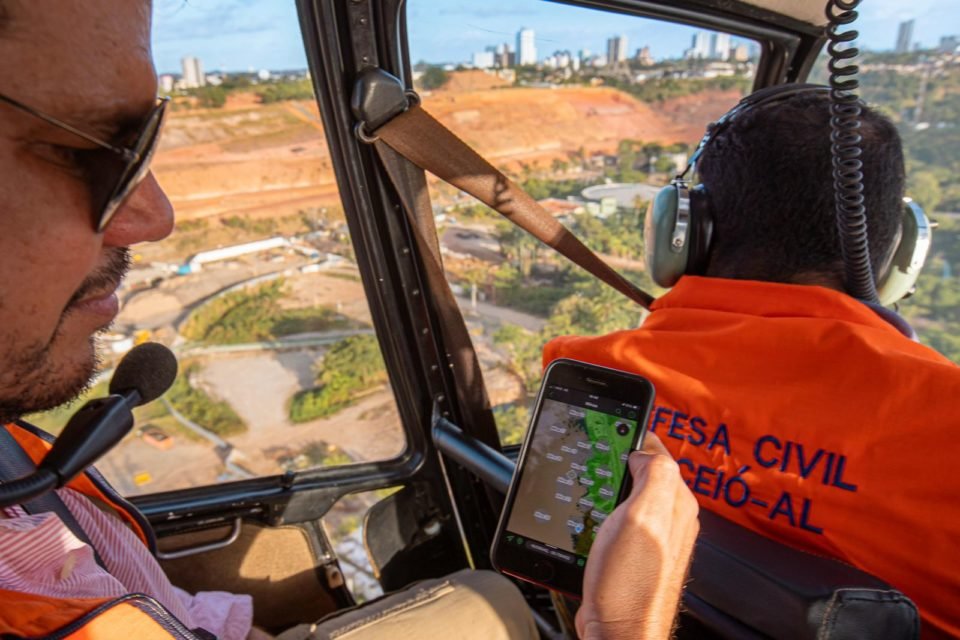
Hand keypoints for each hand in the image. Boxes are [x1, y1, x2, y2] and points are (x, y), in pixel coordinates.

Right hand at [576, 433, 699, 639]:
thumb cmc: (630, 585)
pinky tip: (592, 524)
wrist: (620, 632)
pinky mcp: (636, 556)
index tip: (609, 434)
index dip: (632, 439)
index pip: (658, 453)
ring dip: (609, 493)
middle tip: (595, 466)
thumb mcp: (644, 516)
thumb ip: (655, 474)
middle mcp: (671, 520)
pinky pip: (620, 524)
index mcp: (677, 503)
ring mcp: (654, 540)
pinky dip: (604, 518)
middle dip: (618, 466)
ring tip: (592, 496)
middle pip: (643, 474)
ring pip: (630, 499)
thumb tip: (646, 450)